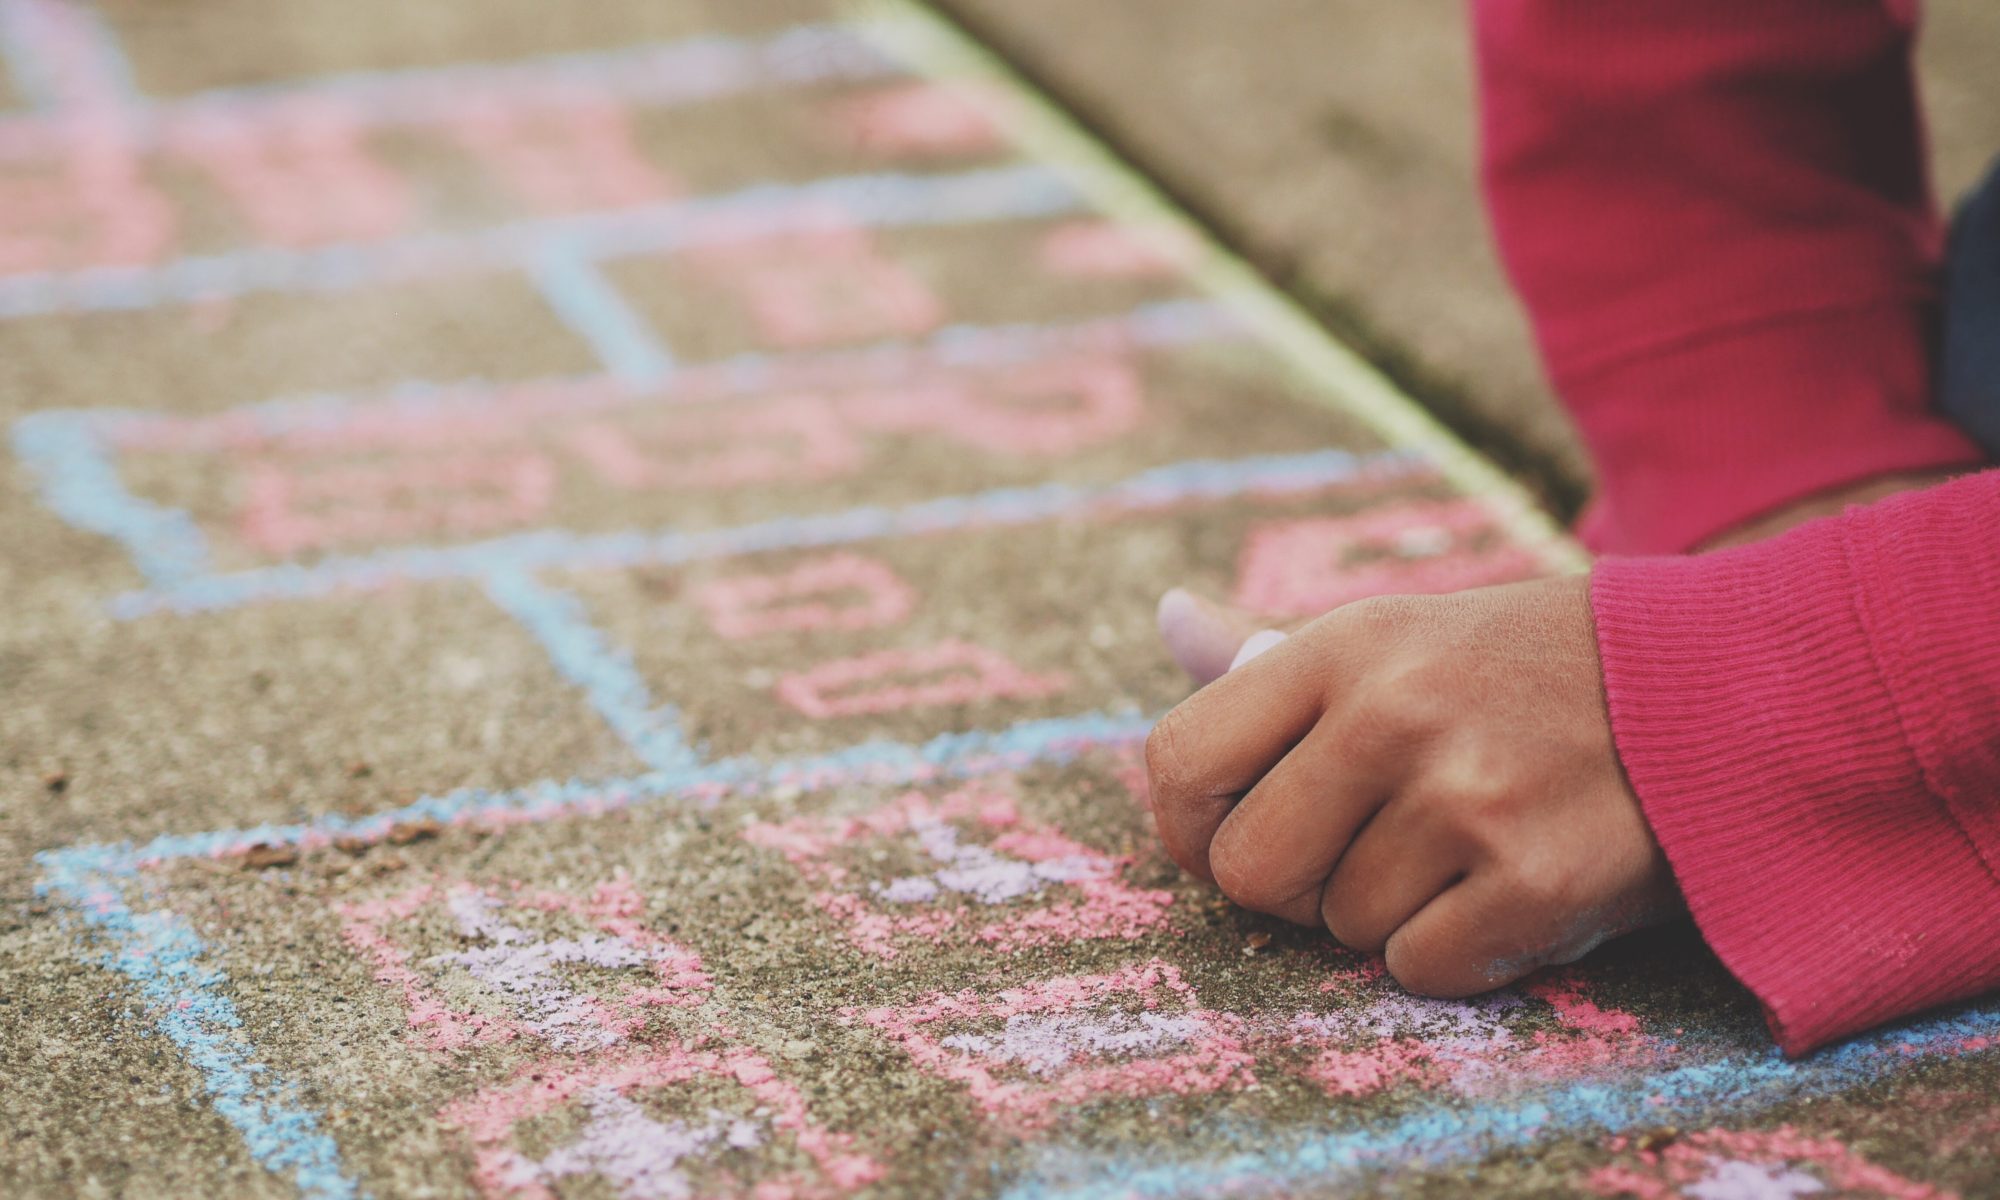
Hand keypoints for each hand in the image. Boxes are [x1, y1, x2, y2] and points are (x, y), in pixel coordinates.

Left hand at [1144, 575, 1679, 995]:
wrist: (1718, 688)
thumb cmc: (1526, 672)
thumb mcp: (1399, 633)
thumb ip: (1271, 657)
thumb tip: (1167, 621)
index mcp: (1344, 646)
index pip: (1180, 761)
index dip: (1190, 822)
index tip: (1235, 830)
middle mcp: (1393, 714)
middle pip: (1246, 871)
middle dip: (1289, 886)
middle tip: (1356, 853)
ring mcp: (1467, 799)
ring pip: (1339, 928)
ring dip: (1388, 911)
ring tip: (1461, 847)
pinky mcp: (1538, 882)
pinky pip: (1419, 969)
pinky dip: (1454, 951)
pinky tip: (1504, 888)